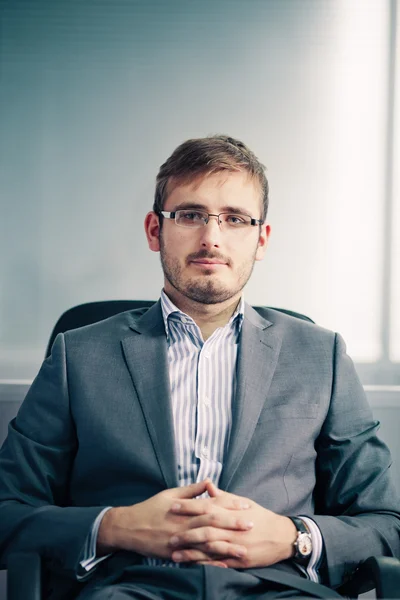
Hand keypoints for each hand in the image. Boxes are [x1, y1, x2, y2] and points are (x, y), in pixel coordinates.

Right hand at [96, 479, 252, 560]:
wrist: (129, 528)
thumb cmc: (151, 508)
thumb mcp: (170, 494)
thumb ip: (192, 490)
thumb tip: (210, 481)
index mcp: (185, 508)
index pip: (212, 504)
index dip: (230, 504)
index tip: (246, 504)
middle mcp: (184, 524)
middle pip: (213, 524)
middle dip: (233, 524)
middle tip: (252, 525)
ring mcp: (180, 541)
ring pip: (207, 544)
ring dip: (227, 547)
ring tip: (244, 550)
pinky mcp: (175, 555)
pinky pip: (196, 561)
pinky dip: (211, 563)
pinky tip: (224, 566)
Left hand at [168, 482, 296, 567]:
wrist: (282, 536)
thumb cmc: (260, 516)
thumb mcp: (243, 502)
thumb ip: (223, 496)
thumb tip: (207, 485)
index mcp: (232, 512)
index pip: (207, 507)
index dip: (189, 506)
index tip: (173, 506)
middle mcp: (233, 529)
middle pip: (205, 530)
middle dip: (186, 532)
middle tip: (169, 535)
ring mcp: (236, 546)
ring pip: (210, 549)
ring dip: (191, 552)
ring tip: (174, 554)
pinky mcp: (240, 561)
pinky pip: (219, 564)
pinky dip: (205, 565)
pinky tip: (192, 566)